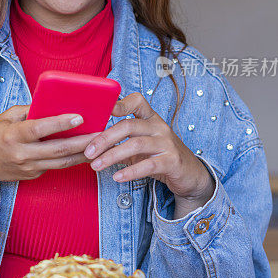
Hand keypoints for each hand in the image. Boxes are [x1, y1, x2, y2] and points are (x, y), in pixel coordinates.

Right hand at [0, 105, 98, 195]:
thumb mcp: (6, 117)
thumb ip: (30, 111)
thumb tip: (54, 105)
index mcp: (12, 136)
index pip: (39, 129)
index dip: (60, 123)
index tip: (79, 116)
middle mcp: (21, 154)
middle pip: (57, 150)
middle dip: (82, 142)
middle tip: (101, 133)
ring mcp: (28, 168)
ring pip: (62, 163)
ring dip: (83, 154)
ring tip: (101, 144)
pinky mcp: (34, 176)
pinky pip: (56, 167)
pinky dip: (72, 159)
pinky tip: (86, 151)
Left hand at [83, 92, 214, 202]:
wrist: (189, 174)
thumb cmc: (158, 157)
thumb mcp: (139, 146)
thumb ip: (119, 142)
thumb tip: (89, 145)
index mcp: (150, 118)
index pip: (137, 101)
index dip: (120, 103)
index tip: (103, 110)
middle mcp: (159, 127)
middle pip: (128, 126)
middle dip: (105, 138)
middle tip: (88, 152)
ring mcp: (167, 143)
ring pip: (136, 144)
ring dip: (112, 155)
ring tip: (96, 166)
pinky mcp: (172, 161)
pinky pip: (149, 164)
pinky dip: (131, 171)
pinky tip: (117, 177)